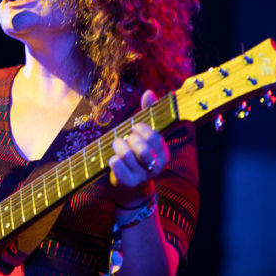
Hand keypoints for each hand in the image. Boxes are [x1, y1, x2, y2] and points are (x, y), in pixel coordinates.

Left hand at [108, 90, 168, 207]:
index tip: (135, 127)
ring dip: (119, 146)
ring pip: (127, 157)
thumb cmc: (137, 152)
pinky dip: (112, 159)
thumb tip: (148, 92)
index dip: (143, 130)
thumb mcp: (144, 134)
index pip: (155, 139)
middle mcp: (155, 166)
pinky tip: (113, 158)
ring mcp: (141, 176)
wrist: (130, 184)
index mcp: (163, 153)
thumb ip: (147, 113)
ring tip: (117, 144)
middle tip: (126, 137)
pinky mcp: (127, 183)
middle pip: (142, 150)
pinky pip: (116, 166)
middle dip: (131, 139)